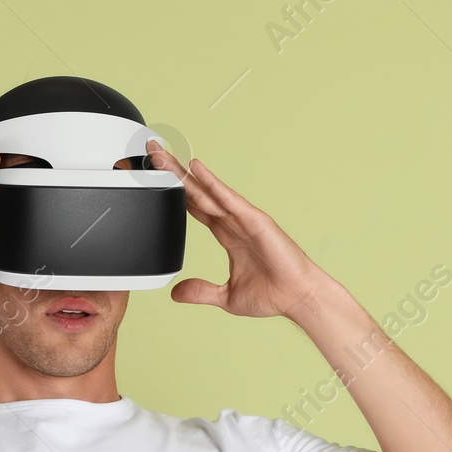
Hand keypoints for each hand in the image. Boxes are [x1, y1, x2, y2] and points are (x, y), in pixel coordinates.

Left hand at [147, 139, 331, 320]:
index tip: (157, 179)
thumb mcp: (226, 296)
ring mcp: (243, 219)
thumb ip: (201, 291)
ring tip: (163, 156)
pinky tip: (197, 168)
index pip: (195, 208)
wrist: (298, 298)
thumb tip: (176, 293)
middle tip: (152, 154)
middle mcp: (233, 222)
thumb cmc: (273, 295)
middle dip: (174, 174)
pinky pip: (228, 199)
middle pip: (196, 193)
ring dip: (184, 173)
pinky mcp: (255, 220)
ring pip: (207, 191)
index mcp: (227, 235)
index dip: (175, 192)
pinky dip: (213, 183)